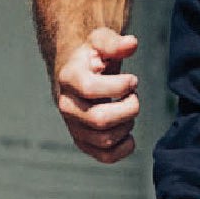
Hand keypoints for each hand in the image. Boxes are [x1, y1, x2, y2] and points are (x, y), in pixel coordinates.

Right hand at [53, 28, 139, 163]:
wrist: (79, 75)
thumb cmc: (93, 57)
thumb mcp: (100, 41)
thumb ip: (114, 43)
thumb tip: (131, 44)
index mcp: (69, 78)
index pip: (90, 88)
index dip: (118, 86)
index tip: (132, 80)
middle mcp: (67, 106)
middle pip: (100, 120)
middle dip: (128, 108)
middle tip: (133, 97)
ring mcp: (74, 127)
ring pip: (105, 139)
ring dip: (127, 125)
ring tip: (128, 110)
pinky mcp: (83, 142)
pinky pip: (106, 157)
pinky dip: (124, 148)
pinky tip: (128, 132)